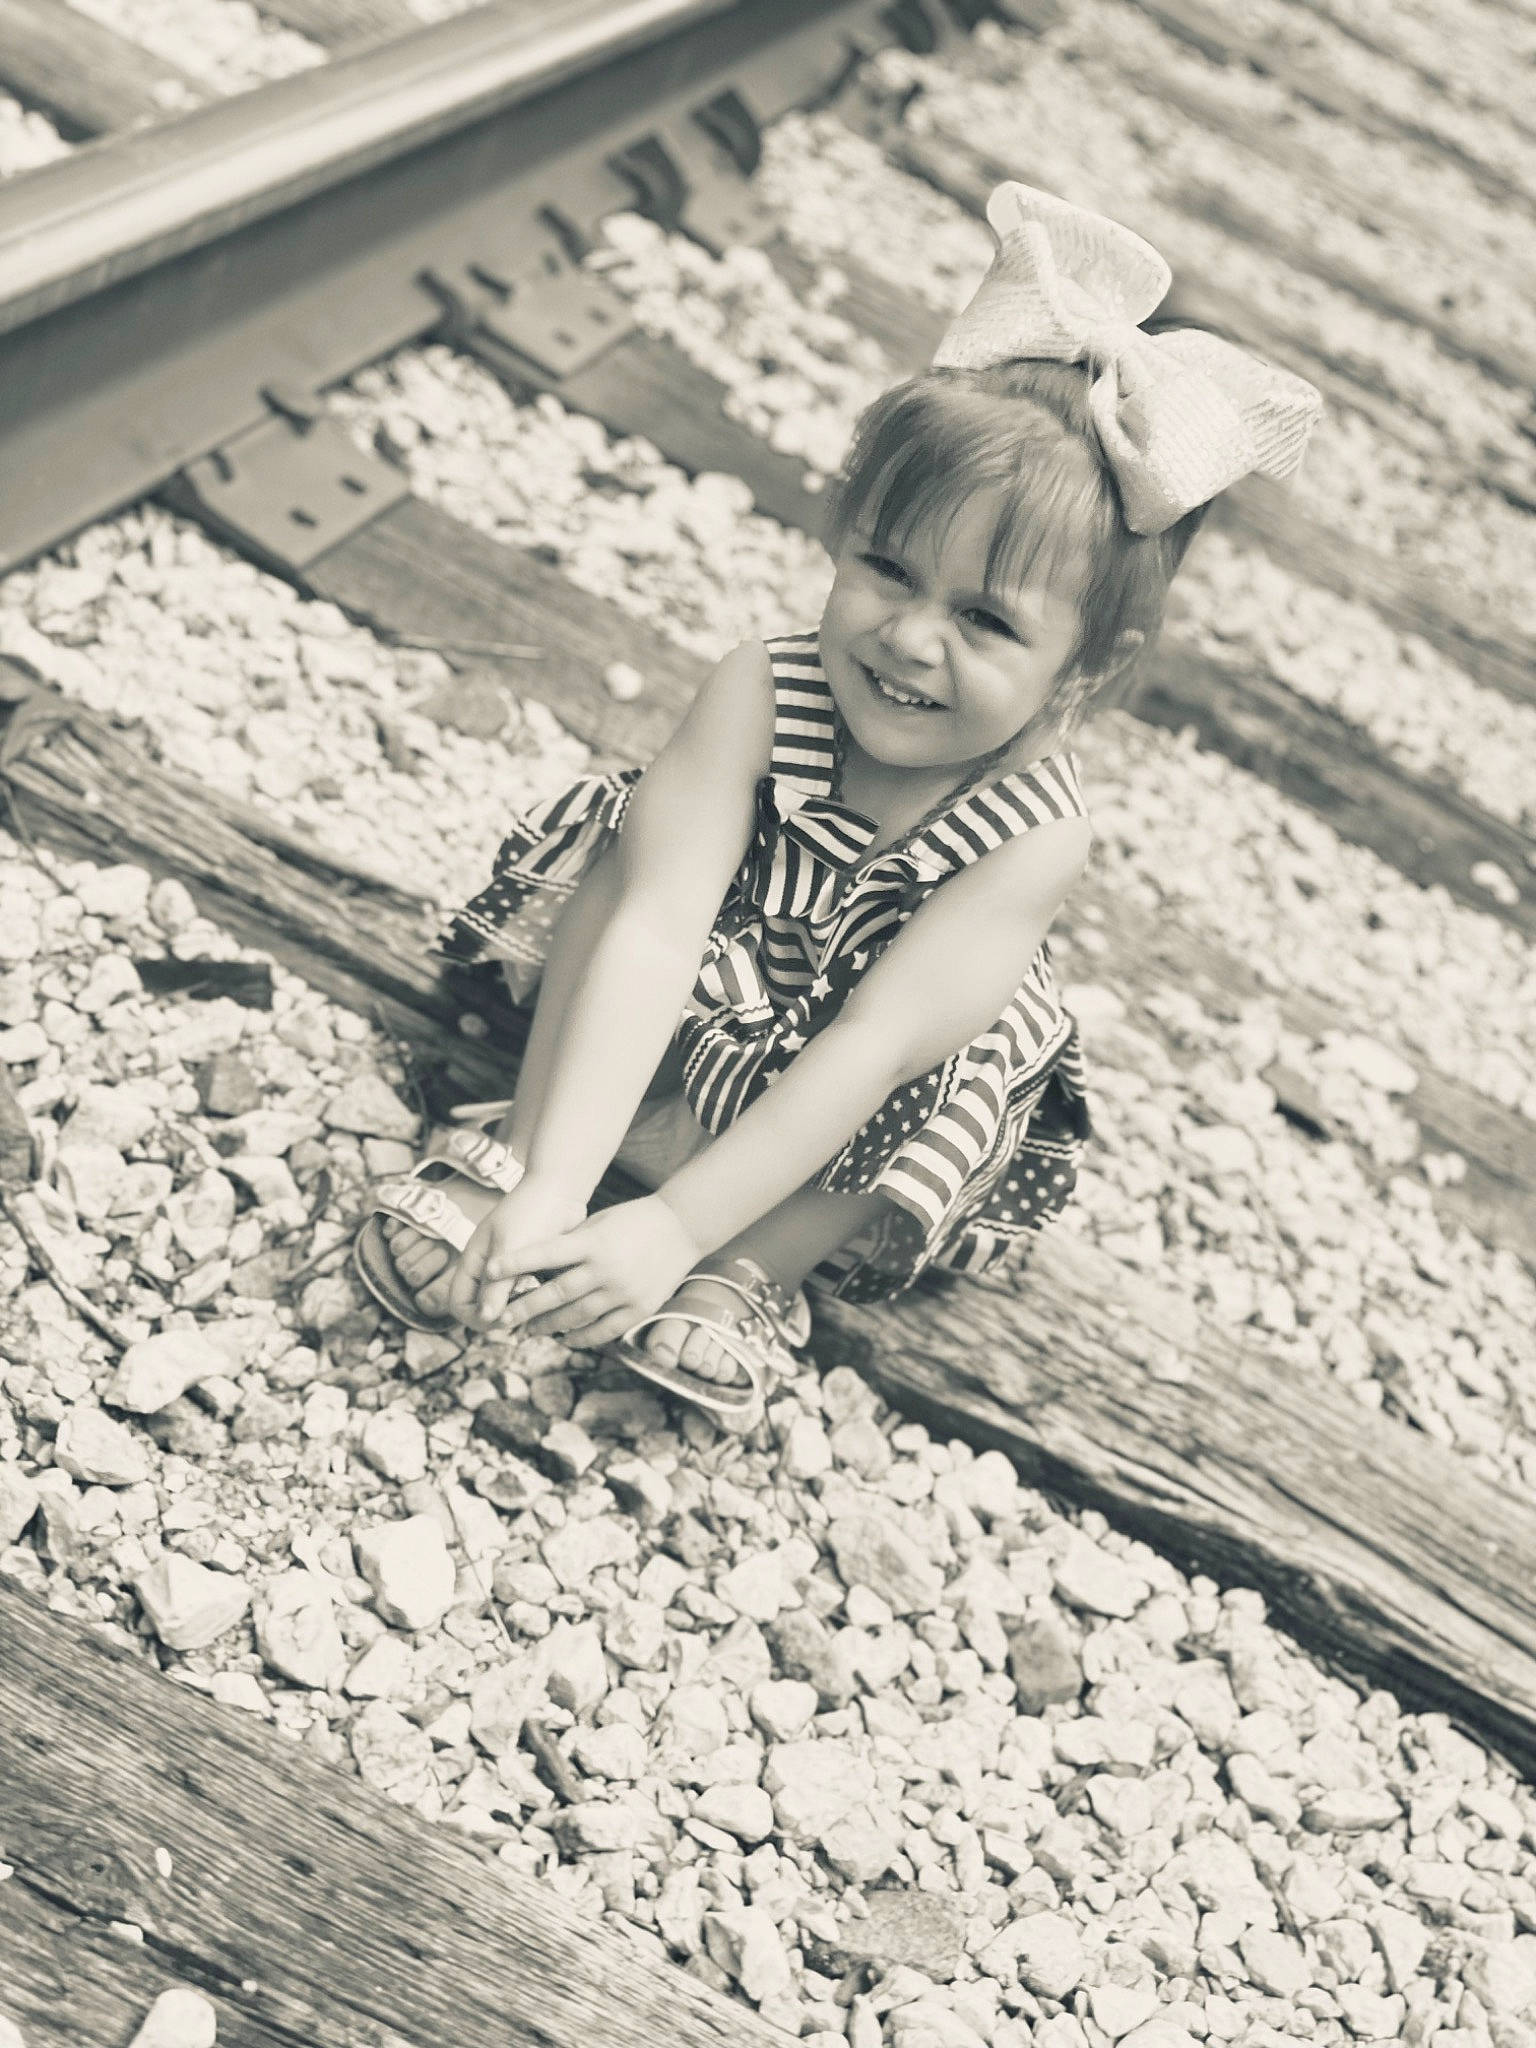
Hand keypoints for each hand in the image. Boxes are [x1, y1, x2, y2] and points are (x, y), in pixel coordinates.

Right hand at [447, 1178, 586, 1329]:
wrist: (561, 1188)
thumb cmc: (531, 1211)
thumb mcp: (511, 1246)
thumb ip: (497, 1284)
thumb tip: (485, 1319)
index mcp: (474, 1262)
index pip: (458, 1304)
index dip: (475, 1318)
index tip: (502, 1319)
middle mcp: (488, 1270)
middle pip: (482, 1309)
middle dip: (499, 1317)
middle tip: (525, 1315)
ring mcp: (510, 1271)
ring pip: (507, 1306)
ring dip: (520, 1311)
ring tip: (540, 1307)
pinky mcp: (532, 1271)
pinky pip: (527, 1296)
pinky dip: (536, 1302)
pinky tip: (553, 1300)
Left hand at [486, 1194, 704, 1348]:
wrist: (683, 1227)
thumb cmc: (635, 1219)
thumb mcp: (598, 1224)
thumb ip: (571, 1246)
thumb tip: (537, 1268)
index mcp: (593, 1242)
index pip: (545, 1254)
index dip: (515, 1263)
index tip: (489, 1270)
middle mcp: (606, 1269)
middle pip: (555, 1294)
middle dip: (524, 1308)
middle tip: (502, 1318)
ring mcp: (624, 1292)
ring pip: (576, 1317)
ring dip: (549, 1326)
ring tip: (529, 1330)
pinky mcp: (640, 1308)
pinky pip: (604, 1330)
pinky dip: (581, 1337)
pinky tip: (565, 1339)